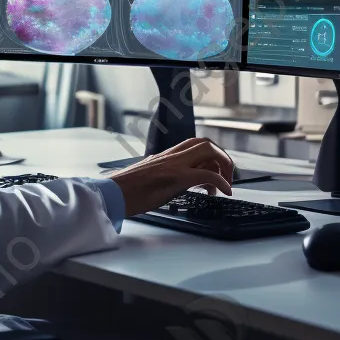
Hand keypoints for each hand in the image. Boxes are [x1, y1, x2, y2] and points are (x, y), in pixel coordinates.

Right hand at [110, 137, 233, 216]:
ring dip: (223, 167)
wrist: (112, 195)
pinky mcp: (175, 178)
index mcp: (165, 156)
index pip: (195, 145)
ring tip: (225, 186)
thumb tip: (178, 182)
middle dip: (222, 158)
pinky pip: (207, 174)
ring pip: (207, 151)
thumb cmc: (127, 191)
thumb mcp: (149, 179)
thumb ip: (165, 176)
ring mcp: (174, 165)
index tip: (217, 171)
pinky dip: (221, 182)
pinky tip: (224, 192)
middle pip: (205, 143)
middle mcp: (171, 156)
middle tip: (227, 177)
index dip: (212, 155)